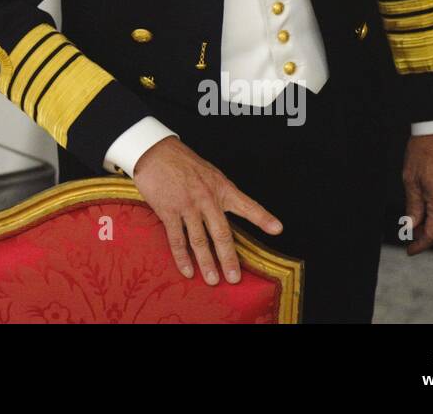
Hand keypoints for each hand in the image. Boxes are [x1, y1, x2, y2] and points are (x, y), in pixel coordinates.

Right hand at [132, 136, 282, 285]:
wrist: (155, 152)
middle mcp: (207, 198)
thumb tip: (227, 213)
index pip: (246, 204)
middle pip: (221, 233)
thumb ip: (220, 193)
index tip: (277, 229)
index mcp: (221, 188)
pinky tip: (187, 270)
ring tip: (212, 280)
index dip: (262, 217)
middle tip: (234, 278)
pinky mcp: (169, 211)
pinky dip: (182, 257)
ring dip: (207, 263)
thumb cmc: (182, 162)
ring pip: (200, 240)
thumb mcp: (210, 173)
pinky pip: (177, 239)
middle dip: (229, 258)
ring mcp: (187, 206)